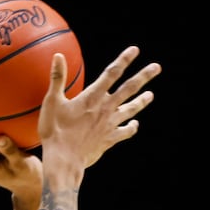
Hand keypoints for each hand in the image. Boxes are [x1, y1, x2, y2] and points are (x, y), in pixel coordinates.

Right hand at [36, 45, 160, 172]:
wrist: (64, 160)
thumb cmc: (55, 131)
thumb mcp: (52, 102)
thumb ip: (57, 78)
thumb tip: (58, 55)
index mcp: (93, 97)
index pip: (112, 73)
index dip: (124, 60)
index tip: (135, 50)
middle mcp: (106, 109)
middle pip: (129, 89)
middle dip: (144, 76)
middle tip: (157, 67)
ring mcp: (110, 124)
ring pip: (131, 109)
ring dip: (142, 101)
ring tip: (151, 95)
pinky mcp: (110, 139)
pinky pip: (126, 132)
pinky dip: (132, 127)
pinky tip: (135, 124)